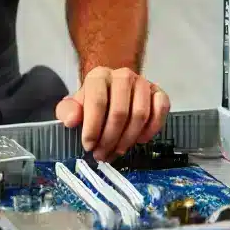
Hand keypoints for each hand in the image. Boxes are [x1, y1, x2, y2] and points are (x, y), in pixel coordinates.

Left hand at [55, 67, 169, 161]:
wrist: (112, 91)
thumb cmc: (92, 102)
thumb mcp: (75, 106)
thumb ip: (67, 111)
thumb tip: (72, 121)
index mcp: (99, 76)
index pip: (97, 102)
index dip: (93, 128)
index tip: (88, 146)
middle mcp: (123, 75)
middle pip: (120, 112)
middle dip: (110, 139)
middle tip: (102, 154)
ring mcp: (143, 82)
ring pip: (140, 114)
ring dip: (128, 139)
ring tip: (117, 150)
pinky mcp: (158, 92)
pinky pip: (161, 109)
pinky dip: (152, 128)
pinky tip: (140, 139)